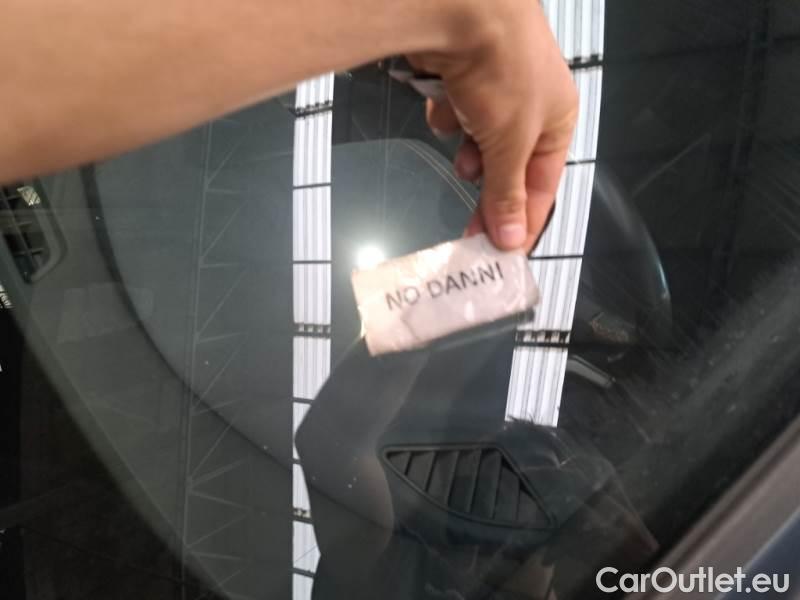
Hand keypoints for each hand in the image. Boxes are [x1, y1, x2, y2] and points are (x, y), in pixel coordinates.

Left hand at [409, 0, 577, 251]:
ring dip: (469, 151)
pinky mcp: (462, 80)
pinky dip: (449, 117)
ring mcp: (495, 90)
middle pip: (508, 168)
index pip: (543, 187)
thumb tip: (511, 240)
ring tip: (464, 149)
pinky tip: (446, 106)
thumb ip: (507, 193)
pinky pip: (455, 116)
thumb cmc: (503, 70)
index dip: (524, 222)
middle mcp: (531, 107)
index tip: (504, 254)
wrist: (461, 7)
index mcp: (559, 121)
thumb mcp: (511, 143)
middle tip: (469, 229)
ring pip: (478, 144)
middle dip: (490, 190)